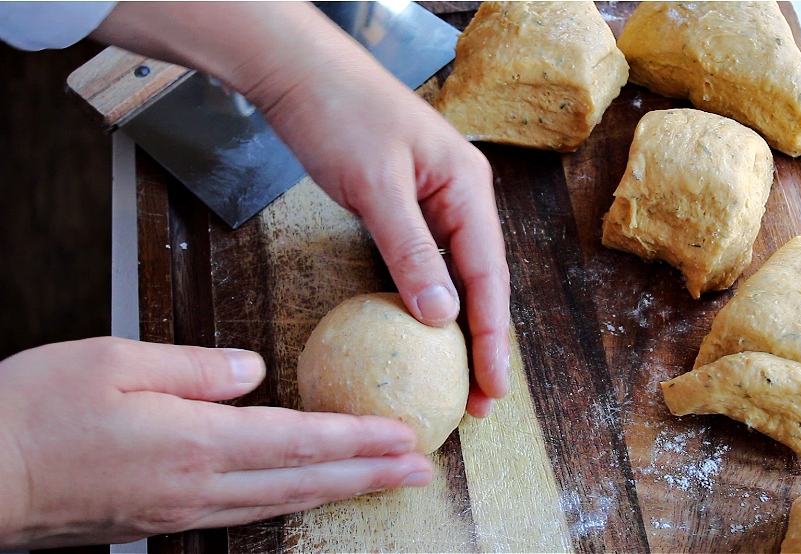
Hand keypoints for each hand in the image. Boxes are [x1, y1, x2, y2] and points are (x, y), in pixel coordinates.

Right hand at [0, 337, 431, 549]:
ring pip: (281, 502)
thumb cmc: (34, 413)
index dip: (358, 439)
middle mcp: (199, 485)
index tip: (403, 436)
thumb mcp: (115, 361)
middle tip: (420, 469)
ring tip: (382, 483)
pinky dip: (292, 499)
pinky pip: (247, 511)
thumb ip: (196, 367)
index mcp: (194, 441)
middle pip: (305, 481)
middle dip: (369, 475)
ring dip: (339, 491)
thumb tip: (252, 371)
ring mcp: (182, 510)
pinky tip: (307, 491)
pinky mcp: (162, 519)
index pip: (300, 440)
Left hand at [91, 2, 512, 416]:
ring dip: (457, 326)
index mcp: (466, 187)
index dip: (491, 336)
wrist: (298, 72)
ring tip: (457, 378)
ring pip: (456, 275)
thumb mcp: (375, 186)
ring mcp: (435, 200)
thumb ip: (409, 251)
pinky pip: (426, 261)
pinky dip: (427, 299)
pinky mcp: (406, 205)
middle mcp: (461, 196)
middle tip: (479, 400)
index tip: (492, 388)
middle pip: (482, 281)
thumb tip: (441, 316)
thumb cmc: (338, 114)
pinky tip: (422, 329)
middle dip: (483, 342)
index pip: (488, 276)